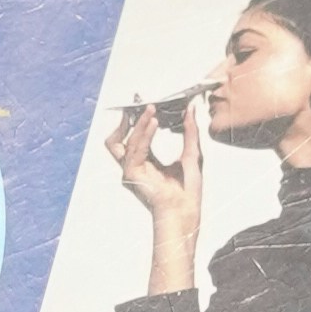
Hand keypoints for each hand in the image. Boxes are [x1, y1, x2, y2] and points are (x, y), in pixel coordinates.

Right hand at [106, 85, 213, 284]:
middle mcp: (134, 166)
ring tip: (151, 109)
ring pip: (124, 141)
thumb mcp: (192, 153)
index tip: (144, 102)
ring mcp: (130, 171)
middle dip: (126, 119)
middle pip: (118, 138)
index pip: (134, 136)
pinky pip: (134, 149)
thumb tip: (190, 110)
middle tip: (138, 101)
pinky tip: (153, 122)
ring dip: (137, 123)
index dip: (136, 119)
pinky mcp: (132, 174)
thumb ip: (189, 131)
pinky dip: (143, 133)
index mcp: (146, 162)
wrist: (186, 210)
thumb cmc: (188, 190)